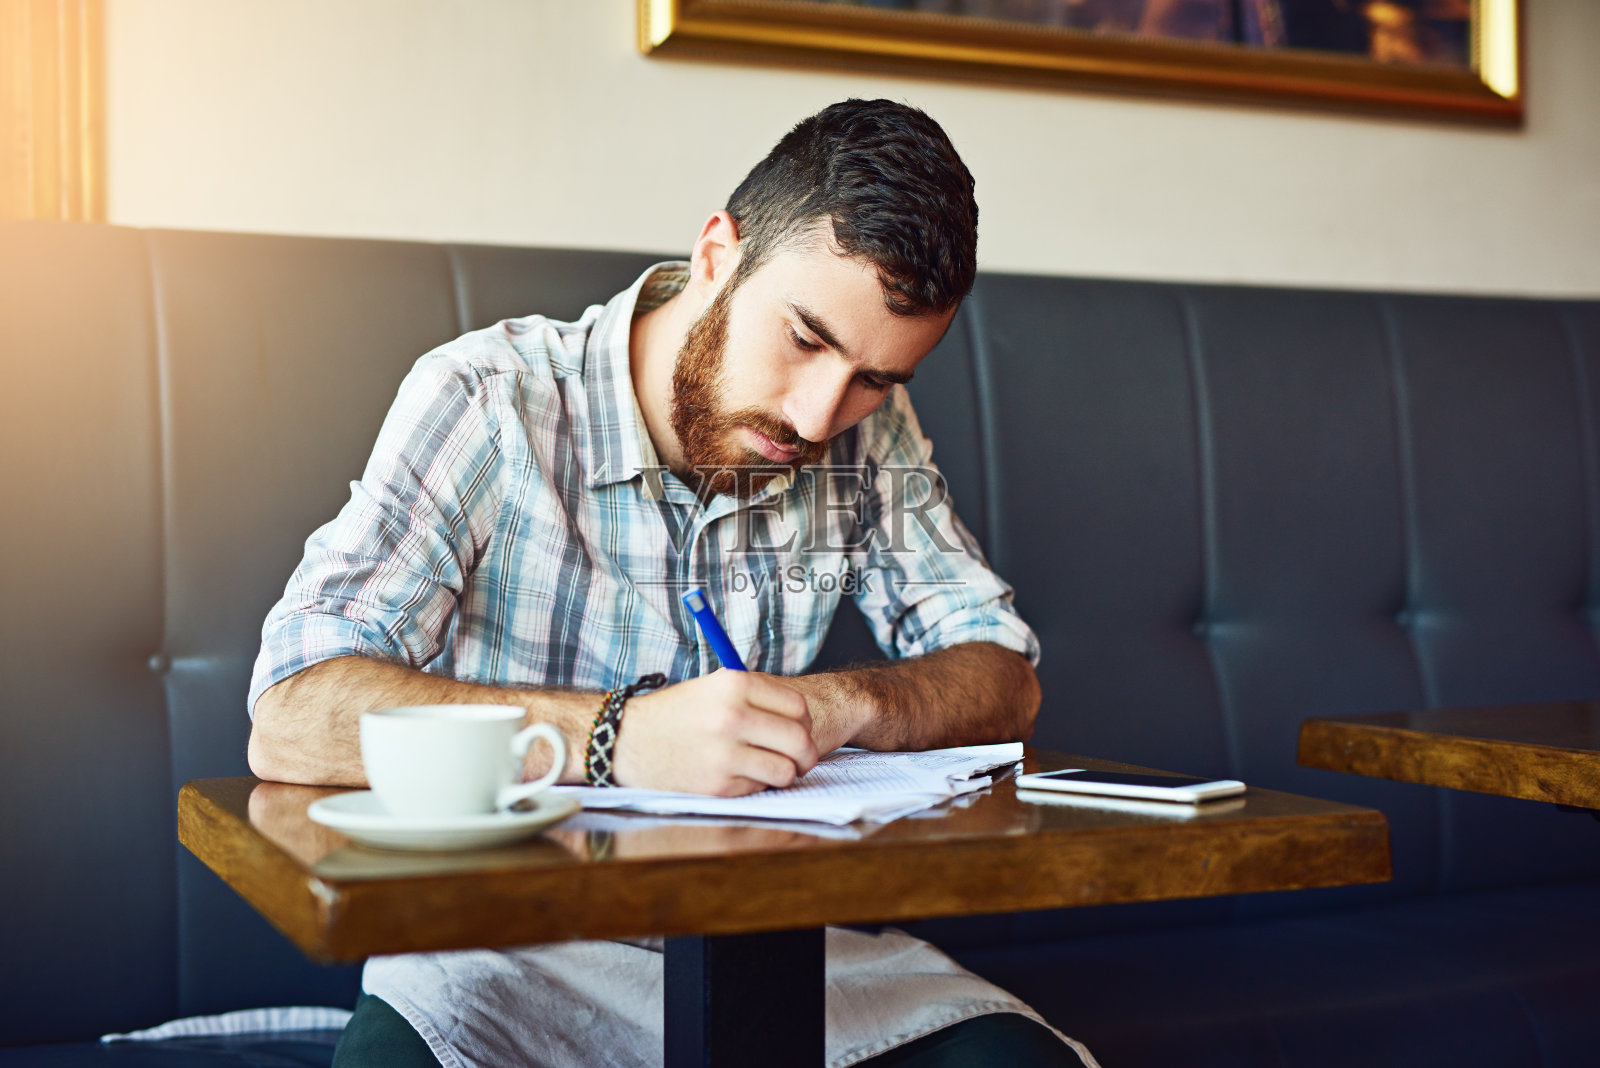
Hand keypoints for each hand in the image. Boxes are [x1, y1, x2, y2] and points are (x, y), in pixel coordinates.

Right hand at [610, 669, 818, 795]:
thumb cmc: (675, 714)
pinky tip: (740, 776)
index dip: (805, 722)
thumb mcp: (712, 687)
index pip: (797, 707)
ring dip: (786, 773)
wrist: (626, 740)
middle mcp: (732, 716)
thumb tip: (801, 718)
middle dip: (806, 753)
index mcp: (734, 685)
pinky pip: (760, 788)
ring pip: (786, 770)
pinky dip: (757, 786)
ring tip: (773, 770)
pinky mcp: (719, 784)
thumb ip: (756, 696)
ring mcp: (726, 753)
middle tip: (801, 759)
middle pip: (799, 739)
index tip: (800, 731)